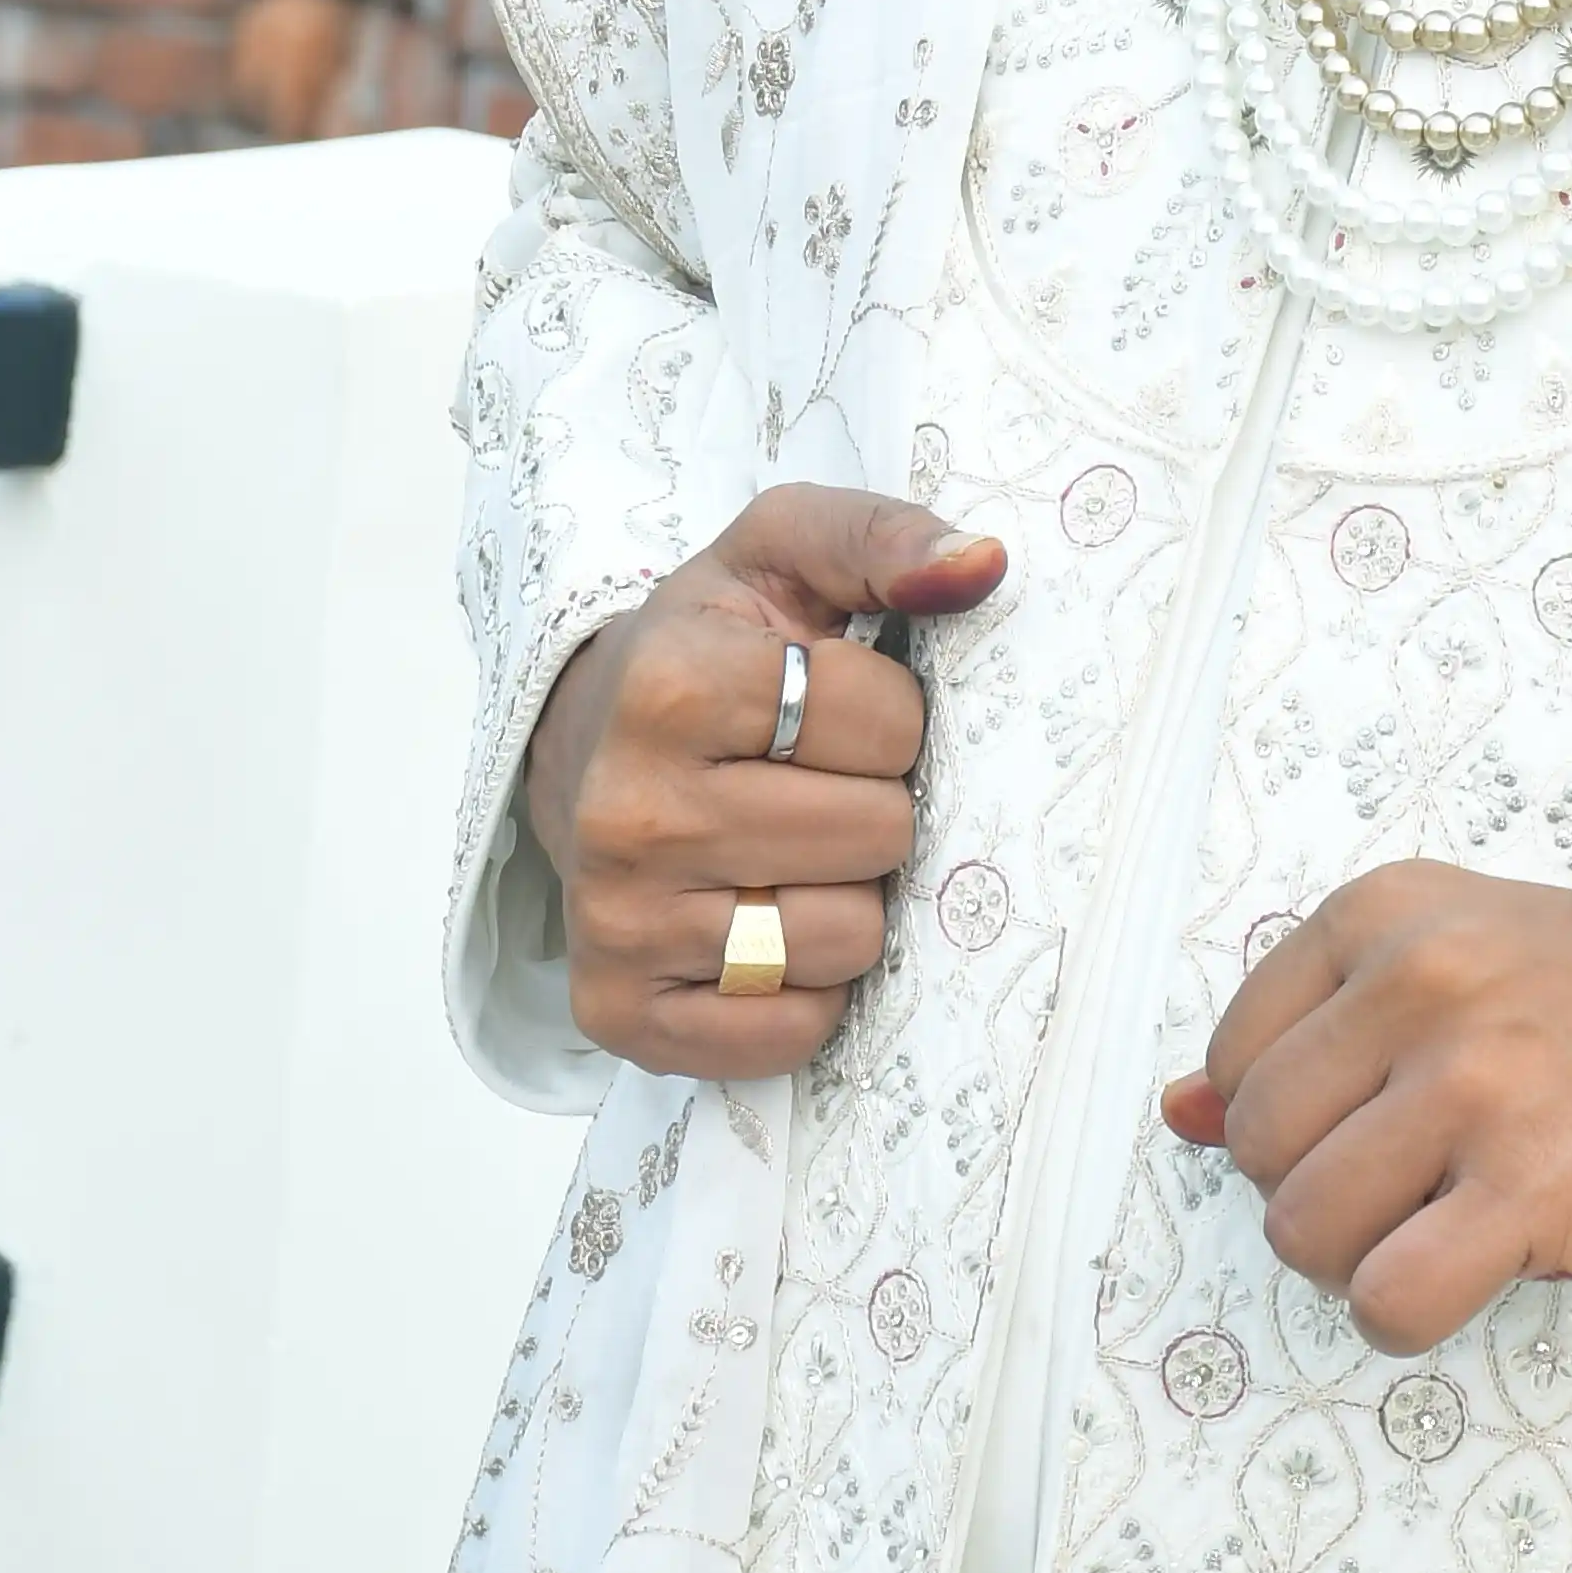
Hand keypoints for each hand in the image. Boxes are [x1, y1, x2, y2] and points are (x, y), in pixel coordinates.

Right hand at [521, 481, 1006, 1076]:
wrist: (588, 743)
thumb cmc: (710, 647)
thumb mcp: (784, 554)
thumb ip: (885, 540)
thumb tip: (983, 565)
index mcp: (671, 685)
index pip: (887, 722)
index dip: (893, 715)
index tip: (839, 705)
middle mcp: (628, 810)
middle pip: (877, 836)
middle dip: (878, 805)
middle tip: (820, 783)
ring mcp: (617, 923)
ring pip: (845, 942)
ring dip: (850, 899)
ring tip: (796, 851)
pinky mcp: (620, 1015)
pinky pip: (791, 1032)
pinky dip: (807, 988)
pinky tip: (767, 923)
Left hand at [1158, 863, 1571, 1355]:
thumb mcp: (1466, 957)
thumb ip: (1318, 1030)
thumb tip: (1177, 1114)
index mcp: (1388, 912)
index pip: (1237, 1063)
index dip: (1296, 1127)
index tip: (1382, 1127)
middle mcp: (1420, 981)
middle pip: (1263, 1158)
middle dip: (1327, 1200)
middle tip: (1428, 1186)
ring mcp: (1475, 1081)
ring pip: (1308, 1236)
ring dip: (1370, 1262)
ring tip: (1459, 1224)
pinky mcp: (1532, 1183)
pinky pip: (1390, 1300)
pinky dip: (1413, 1317)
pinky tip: (1483, 1271)